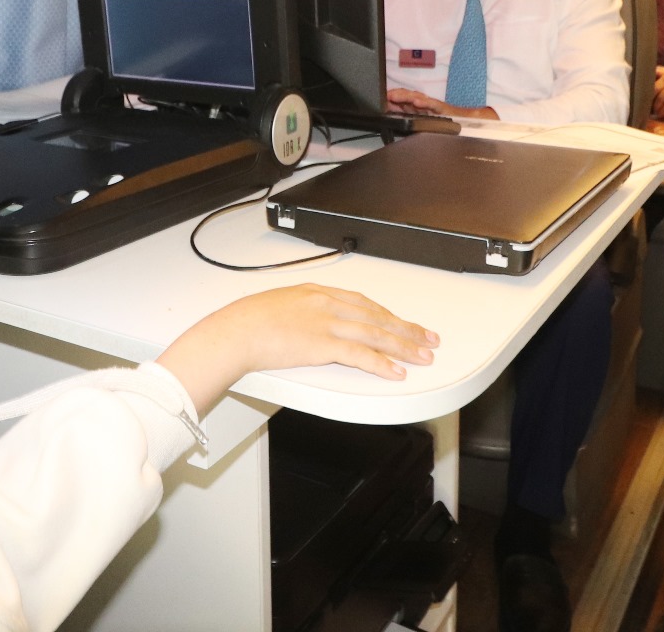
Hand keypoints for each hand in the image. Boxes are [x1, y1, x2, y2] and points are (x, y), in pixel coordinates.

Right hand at [155, 284, 439, 416]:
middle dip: (407, 329)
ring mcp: (327, 323)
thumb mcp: (280, 305)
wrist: (235, 330)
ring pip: (376, 334)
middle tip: (429, 338)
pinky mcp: (322, 344)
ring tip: (423, 356)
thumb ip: (302, 312)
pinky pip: (360, 355)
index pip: (364, 303)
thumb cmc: (248, 321)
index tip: (405, 323)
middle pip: (378, 316)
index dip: (389, 314)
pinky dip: (381, 363)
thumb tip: (309, 323)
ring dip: (404, 346)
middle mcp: (327, 304)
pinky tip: (396, 371)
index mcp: (318, 293)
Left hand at [386, 87, 496, 120]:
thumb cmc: (446, 121)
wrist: (468, 122)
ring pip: (419, 99)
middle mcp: (426, 104)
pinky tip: (417, 102)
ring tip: (396, 96)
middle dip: (397, 95)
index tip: (381, 97)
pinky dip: (425, 103)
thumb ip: (411, 115)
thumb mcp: (425, 119)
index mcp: (421, 107)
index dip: (393, 98)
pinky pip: (433, 105)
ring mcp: (434, 106)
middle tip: (386, 95)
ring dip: (406, 97)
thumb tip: (394, 112)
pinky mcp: (443, 110)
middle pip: (409, 97)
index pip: (405, 100)